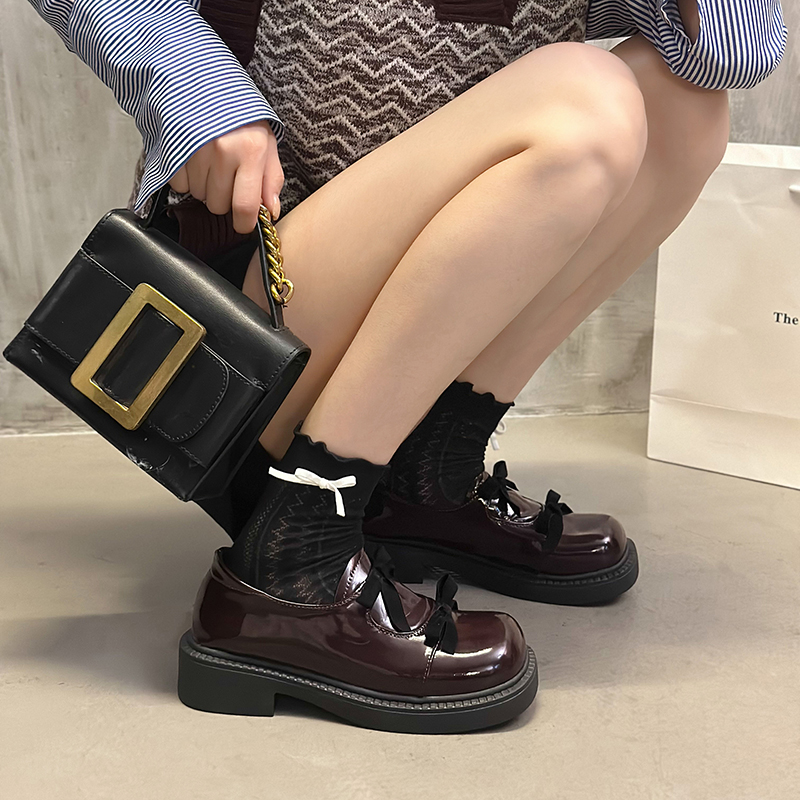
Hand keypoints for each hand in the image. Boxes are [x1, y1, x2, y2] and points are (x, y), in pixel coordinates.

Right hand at [169, 119, 283, 232]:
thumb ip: (272, 179)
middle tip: (228, 179)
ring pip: (199, 196)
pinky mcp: (174, 147)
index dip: (244, 224)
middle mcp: (222, 151)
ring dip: (206, 188)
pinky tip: (196, 163)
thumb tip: (271, 211)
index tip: (243, 224)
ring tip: (212, 165)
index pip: (245, 206)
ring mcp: (195, 149)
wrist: (206, 81)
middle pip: (218, 205)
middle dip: (225, 200)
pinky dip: (187, 180)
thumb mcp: (266, 143)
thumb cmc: (241, 115)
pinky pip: (179, 184)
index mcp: (250, 151)